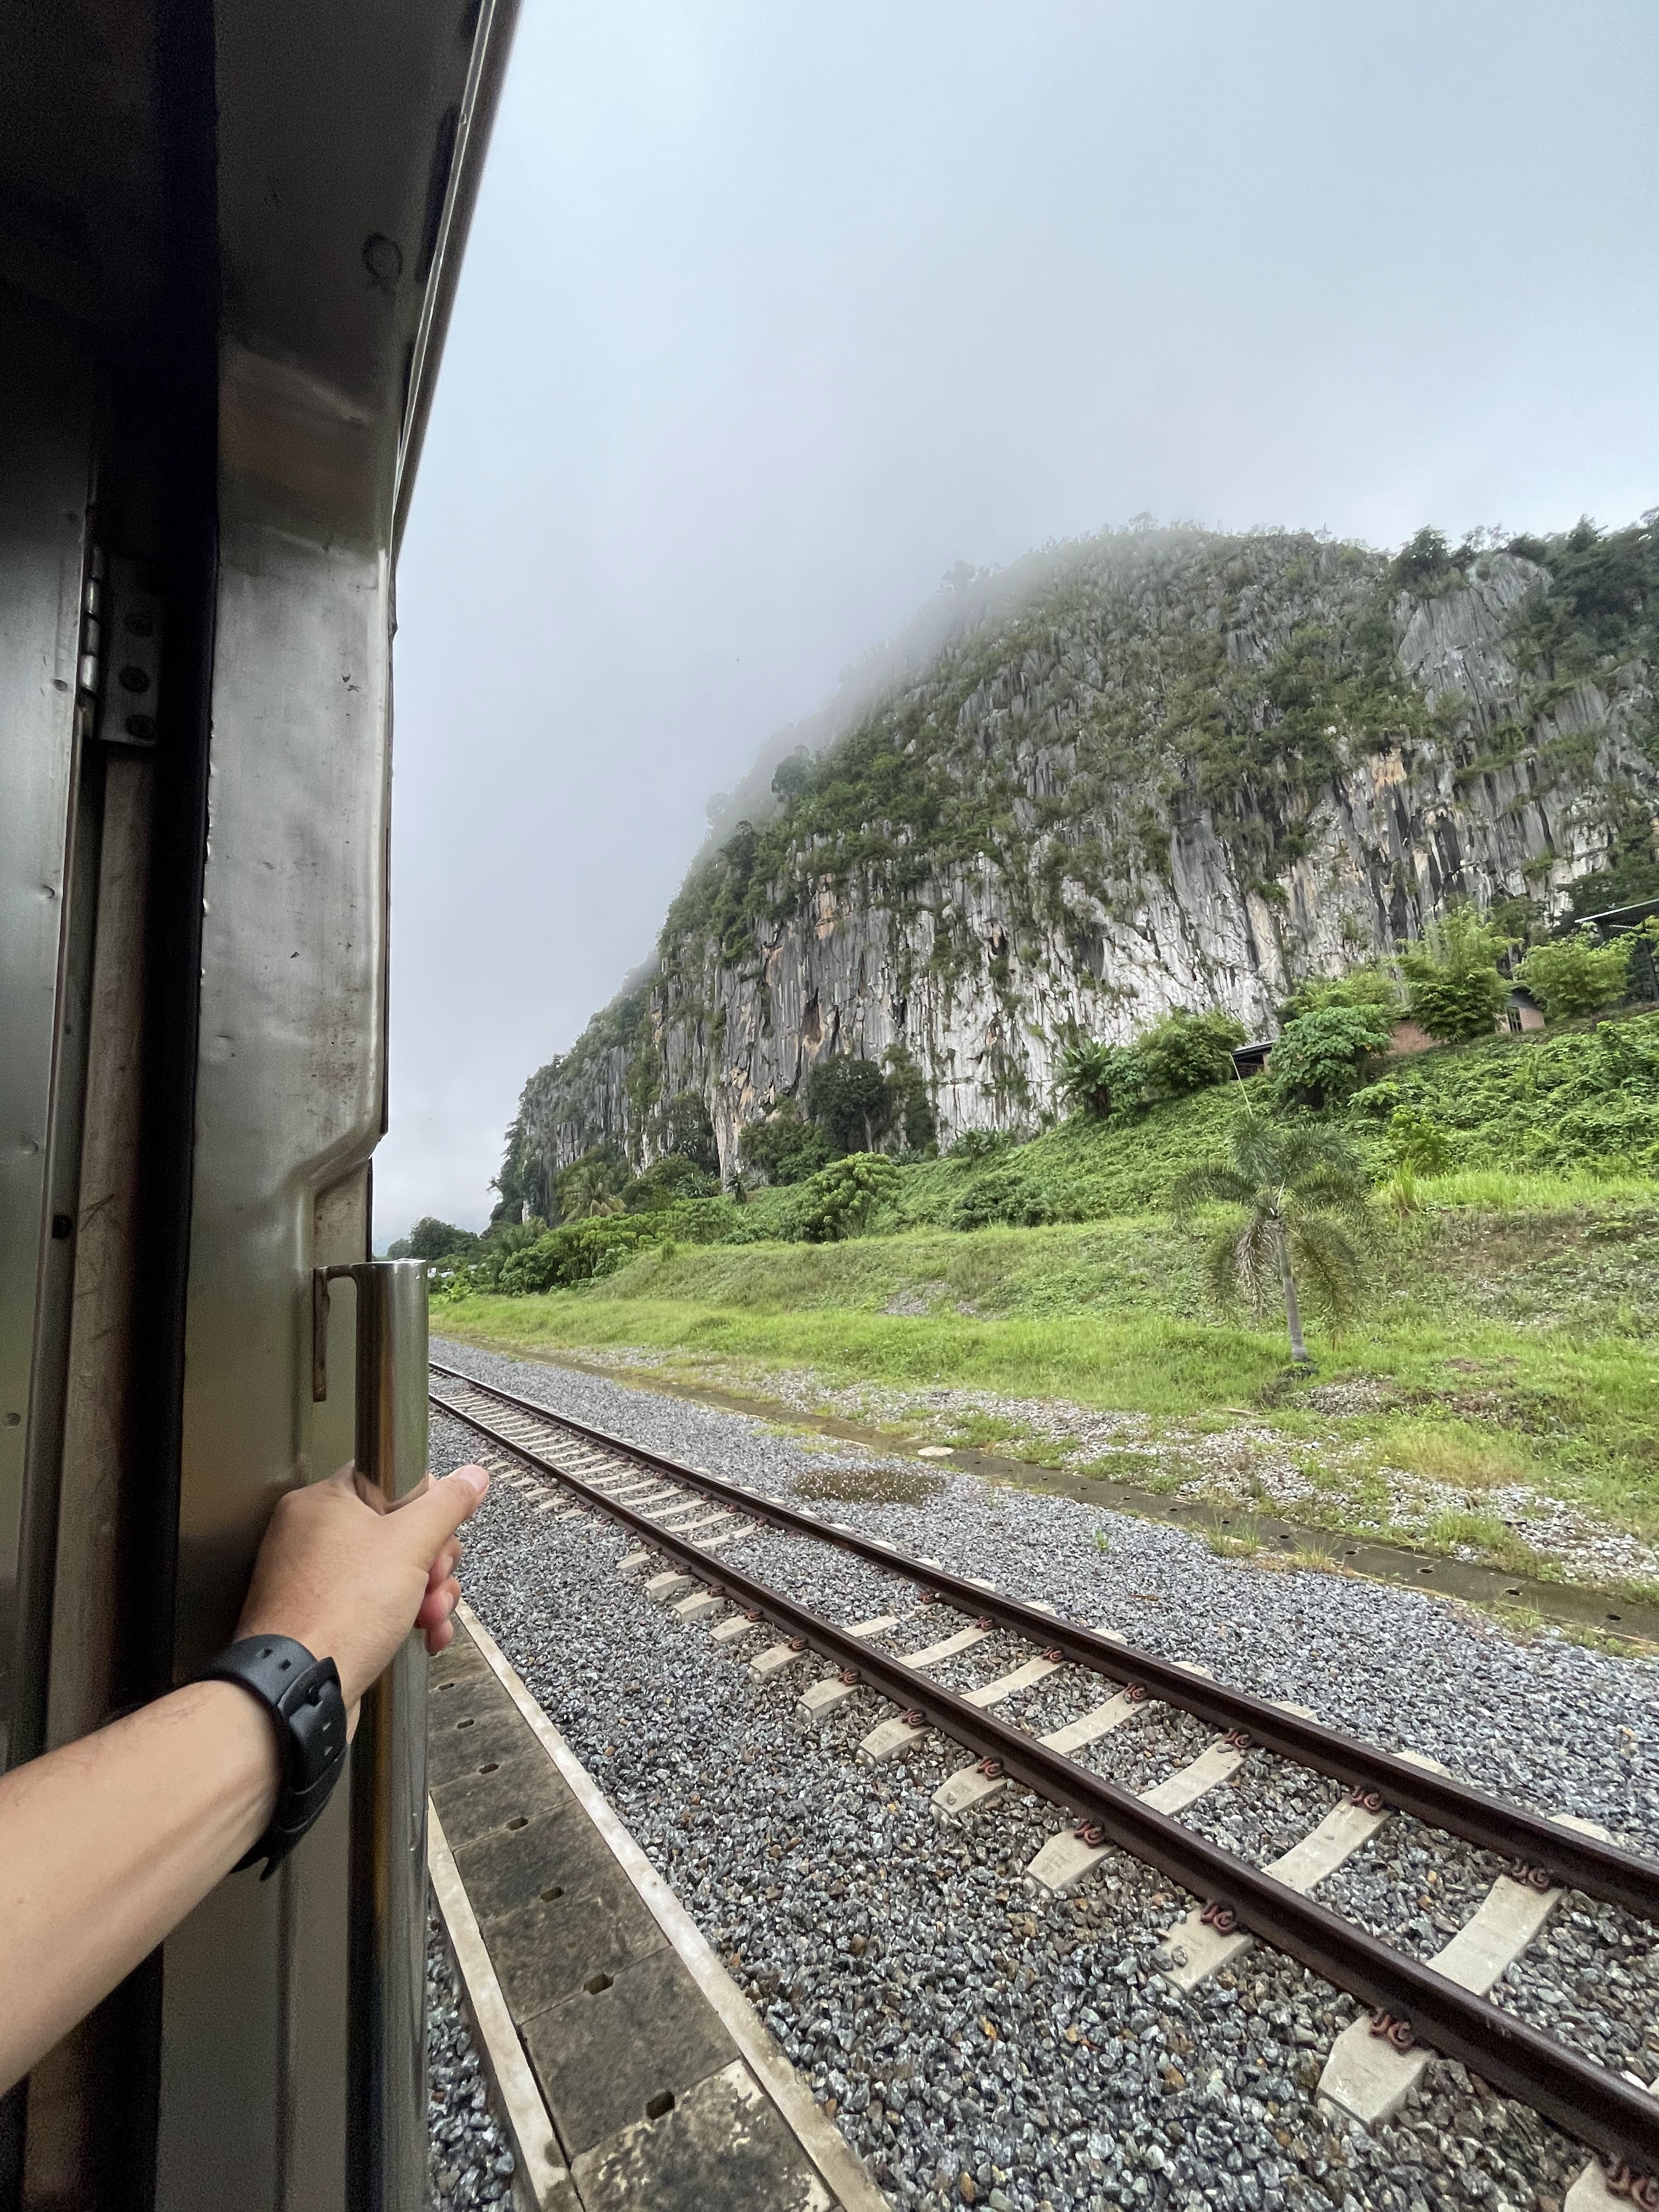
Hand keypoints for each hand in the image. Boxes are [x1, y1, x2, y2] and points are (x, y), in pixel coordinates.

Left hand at [235, 1462, 488, 1716]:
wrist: (299, 1691)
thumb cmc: (339, 1615)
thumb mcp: (410, 1545)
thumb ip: (446, 1505)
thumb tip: (470, 1476)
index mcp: (323, 1503)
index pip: (390, 1479)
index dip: (425, 1506)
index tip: (439, 1531)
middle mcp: (313, 1538)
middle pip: (400, 1530)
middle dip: (433, 1563)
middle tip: (434, 1580)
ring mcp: (317, 1581)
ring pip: (394, 1571)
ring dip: (427, 1595)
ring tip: (430, 1617)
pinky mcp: (324, 1618)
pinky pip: (376, 1605)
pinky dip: (405, 1618)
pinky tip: (423, 1635)